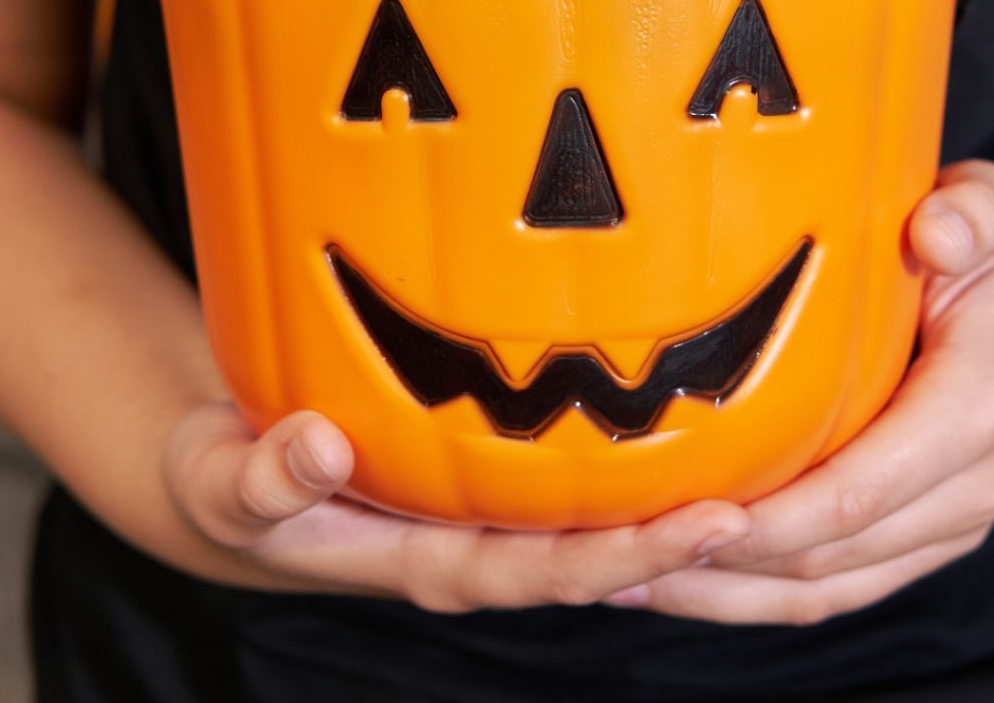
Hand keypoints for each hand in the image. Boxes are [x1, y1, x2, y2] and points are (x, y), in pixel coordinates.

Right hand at [164, 401, 750, 610]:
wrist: (246, 472)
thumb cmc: (237, 478)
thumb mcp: (227, 482)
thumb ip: (265, 478)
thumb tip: (317, 448)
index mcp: (430, 559)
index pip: (542, 570)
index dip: (621, 554)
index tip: (702, 524)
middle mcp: (477, 542)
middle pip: (595, 552)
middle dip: (679, 539)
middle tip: (766, 504)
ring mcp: (489, 513)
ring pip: (593, 520)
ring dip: (670, 505)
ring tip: (764, 470)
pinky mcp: (492, 478)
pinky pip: (572, 482)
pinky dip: (629, 467)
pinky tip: (688, 421)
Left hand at [606, 160, 993, 623]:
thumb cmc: (986, 257)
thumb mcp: (991, 211)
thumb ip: (970, 216)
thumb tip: (934, 233)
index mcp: (974, 411)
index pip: (861, 487)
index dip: (771, 516)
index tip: (681, 517)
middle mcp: (968, 487)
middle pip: (829, 554)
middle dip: (721, 561)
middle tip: (616, 550)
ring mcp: (944, 526)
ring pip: (822, 589)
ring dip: (720, 592)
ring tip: (617, 578)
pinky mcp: (915, 541)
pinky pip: (831, 588)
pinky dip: (750, 596)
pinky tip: (670, 580)